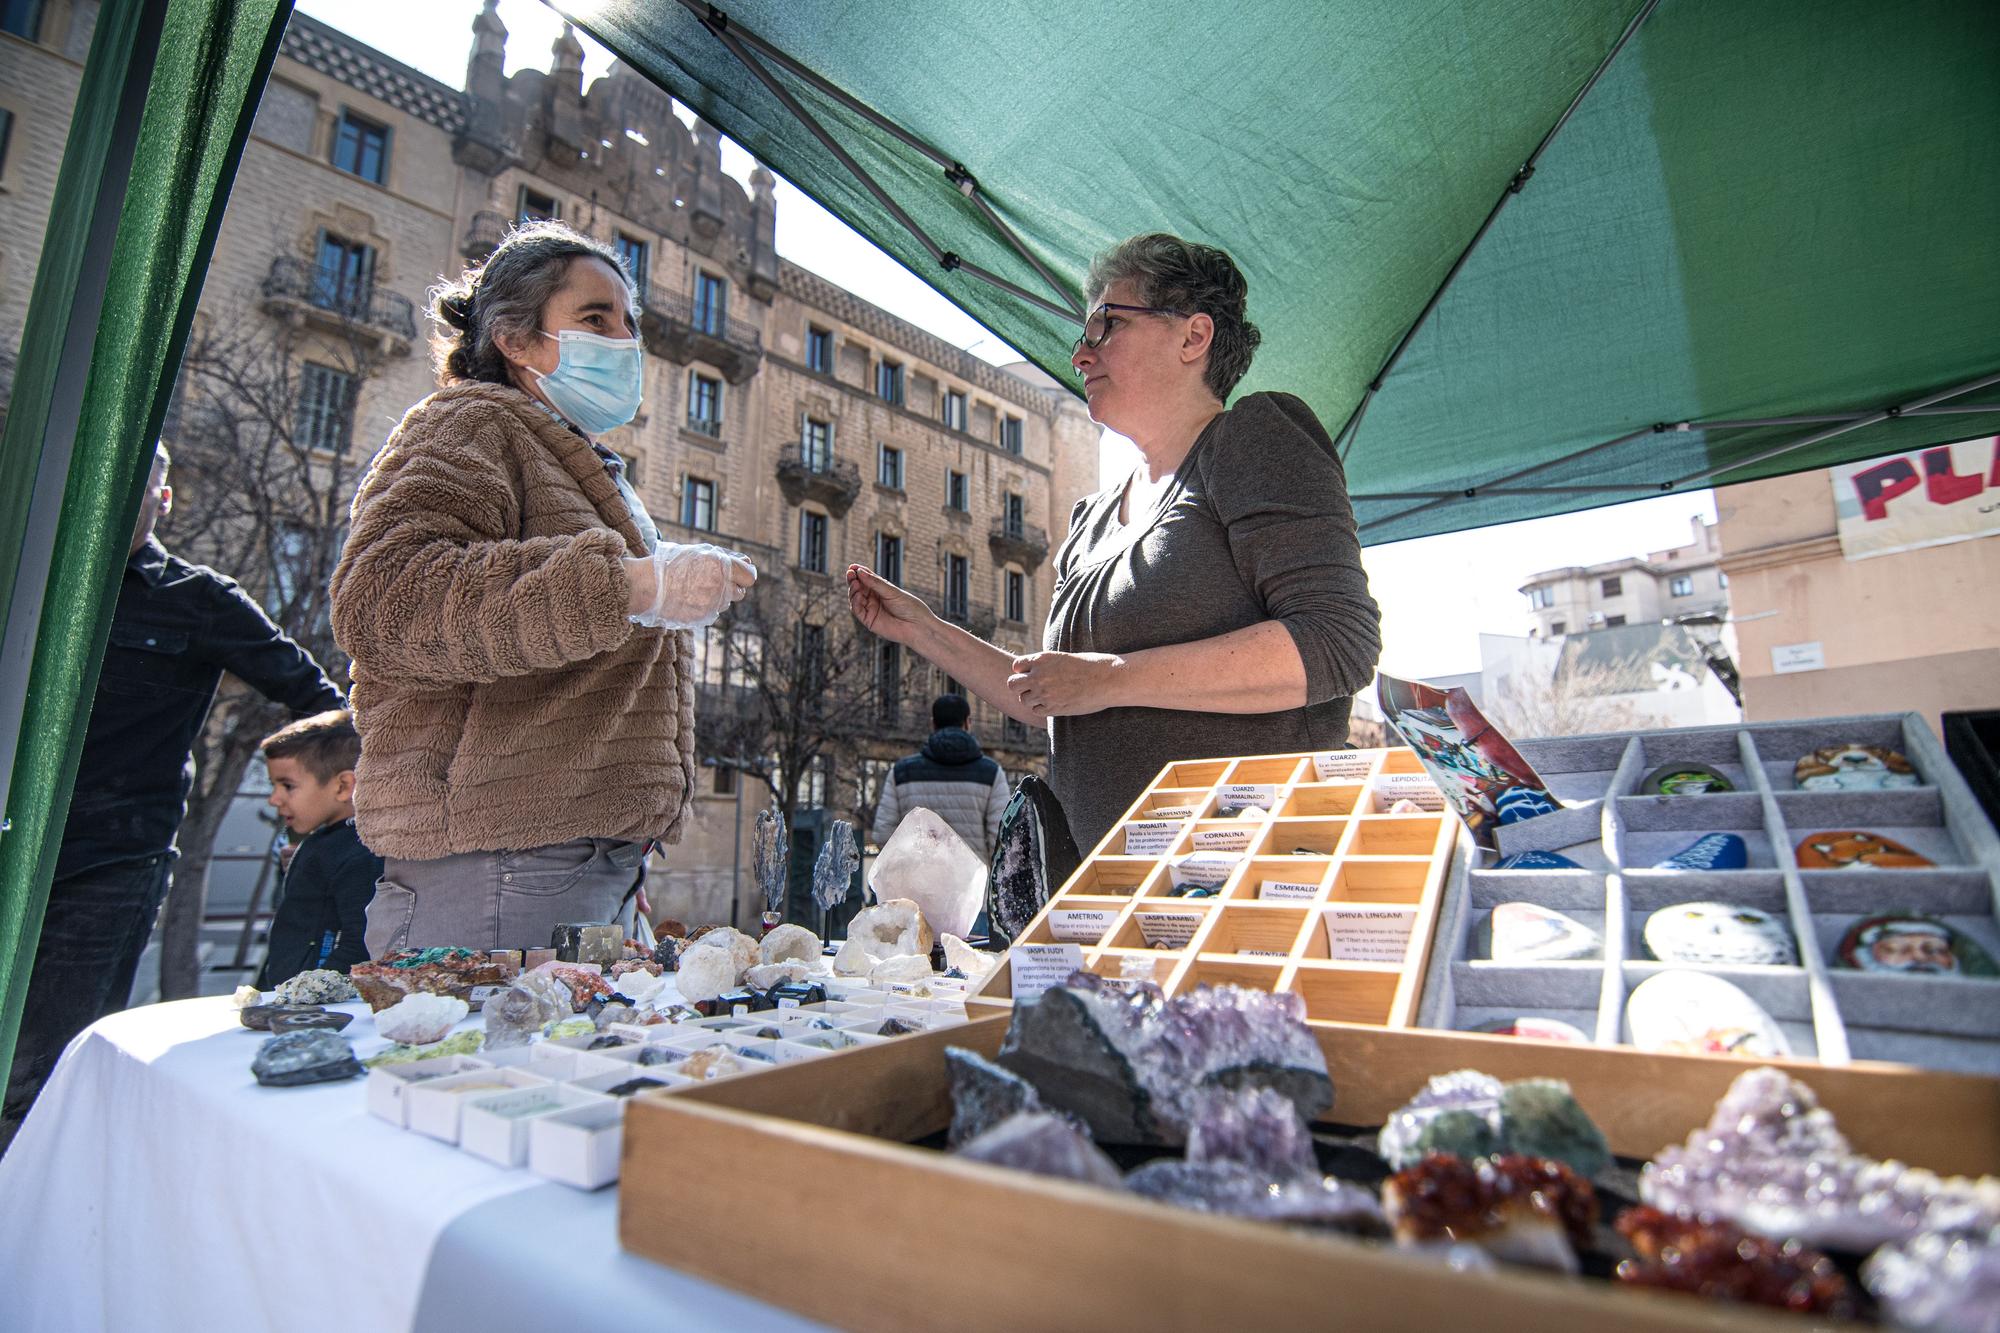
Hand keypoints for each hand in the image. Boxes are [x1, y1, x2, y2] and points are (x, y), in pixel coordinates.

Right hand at [625, 543, 756, 627]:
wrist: (646, 585)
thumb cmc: (670, 564)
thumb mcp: (698, 553)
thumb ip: (726, 558)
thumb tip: (749, 562)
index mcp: (720, 566)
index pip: (750, 576)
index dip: (745, 575)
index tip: (739, 575)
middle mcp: (719, 586)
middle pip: (740, 592)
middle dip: (731, 587)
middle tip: (712, 581)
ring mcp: (711, 604)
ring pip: (725, 603)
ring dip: (716, 597)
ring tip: (694, 588)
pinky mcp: (702, 618)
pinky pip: (711, 612)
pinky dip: (704, 607)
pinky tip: (688, 598)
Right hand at [846, 564, 933, 645]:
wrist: (917, 626)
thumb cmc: (909, 607)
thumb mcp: (891, 591)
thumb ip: (875, 583)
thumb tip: (860, 571)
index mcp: (881, 590)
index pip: (866, 579)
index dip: (859, 572)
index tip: (853, 566)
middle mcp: (874, 599)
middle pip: (859, 588)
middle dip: (853, 580)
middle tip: (850, 573)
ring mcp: (871, 610)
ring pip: (855, 598)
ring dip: (853, 590)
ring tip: (855, 583)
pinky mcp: (869, 621)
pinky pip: (857, 610)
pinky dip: (855, 602)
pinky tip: (857, 596)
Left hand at [1007, 650, 1123, 717]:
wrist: (1108, 679)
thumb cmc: (1091, 666)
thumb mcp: (1064, 658)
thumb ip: (1047, 665)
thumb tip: (1036, 671)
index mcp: (1042, 659)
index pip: (1017, 666)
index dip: (1024, 671)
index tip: (1034, 674)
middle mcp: (1039, 675)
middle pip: (1012, 684)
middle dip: (1021, 686)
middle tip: (1035, 687)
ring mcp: (1044, 693)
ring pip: (1023, 699)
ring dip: (1032, 699)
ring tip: (1048, 696)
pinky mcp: (1053, 708)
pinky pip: (1036, 710)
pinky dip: (1042, 709)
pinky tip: (1054, 704)